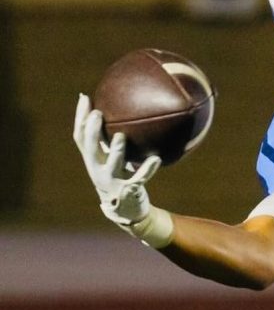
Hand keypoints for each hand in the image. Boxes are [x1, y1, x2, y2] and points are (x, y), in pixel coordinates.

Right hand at [72, 94, 172, 246]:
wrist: (127, 209)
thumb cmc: (118, 176)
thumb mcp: (109, 158)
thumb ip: (107, 138)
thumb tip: (113, 112)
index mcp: (93, 159)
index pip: (80, 137)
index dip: (80, 118)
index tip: (86, 99)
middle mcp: (98, 170)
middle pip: (90, 149)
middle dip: (92, 131)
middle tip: (97, 114)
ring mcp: (113, 181)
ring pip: (113, 164)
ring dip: (116, 150)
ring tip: (121, 137)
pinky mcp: (129, 190)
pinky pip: (140, 177)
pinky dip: (148, 168)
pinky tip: (156, 158)